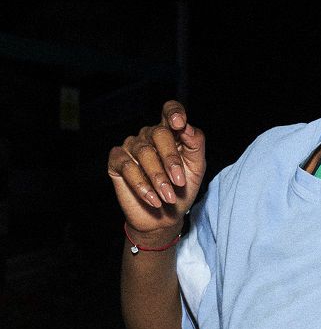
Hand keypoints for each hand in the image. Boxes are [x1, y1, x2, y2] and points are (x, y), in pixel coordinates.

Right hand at [108, 100, 205, 241]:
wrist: (164, 218)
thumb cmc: (181, 190)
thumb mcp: (196, 169)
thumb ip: (195, 145)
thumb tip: (187, 127)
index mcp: (170, 133)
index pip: (170, 111)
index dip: (173, 112)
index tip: (179, 124)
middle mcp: (149, 135)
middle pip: (159, 133)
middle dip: (171, 159)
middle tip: (179, 182)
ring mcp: (132, 146)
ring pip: (144, 152)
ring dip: (158, 178)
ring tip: (168, 197)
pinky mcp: (117, 161)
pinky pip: (127, 166)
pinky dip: (141, 185)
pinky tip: (153, 199)